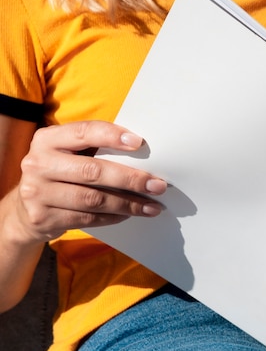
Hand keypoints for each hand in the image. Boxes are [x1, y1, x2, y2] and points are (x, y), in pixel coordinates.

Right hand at [13, 121, 166, 244]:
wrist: (23, 209)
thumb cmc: (59, 172)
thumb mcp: (66, 152)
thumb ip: (93, 146)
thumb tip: (139, 149)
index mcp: (47, 139)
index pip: (84, 132)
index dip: (112, 136)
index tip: (139, 143)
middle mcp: (38, 164)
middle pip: (93, 171)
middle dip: (130, 179)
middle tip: (157, 185)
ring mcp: (37, 193)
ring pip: (93, 199)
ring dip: (127, 203)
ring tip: (151, 205)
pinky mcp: (43, 218)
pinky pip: (87, 218)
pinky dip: (112, 217)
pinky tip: (128, 214)